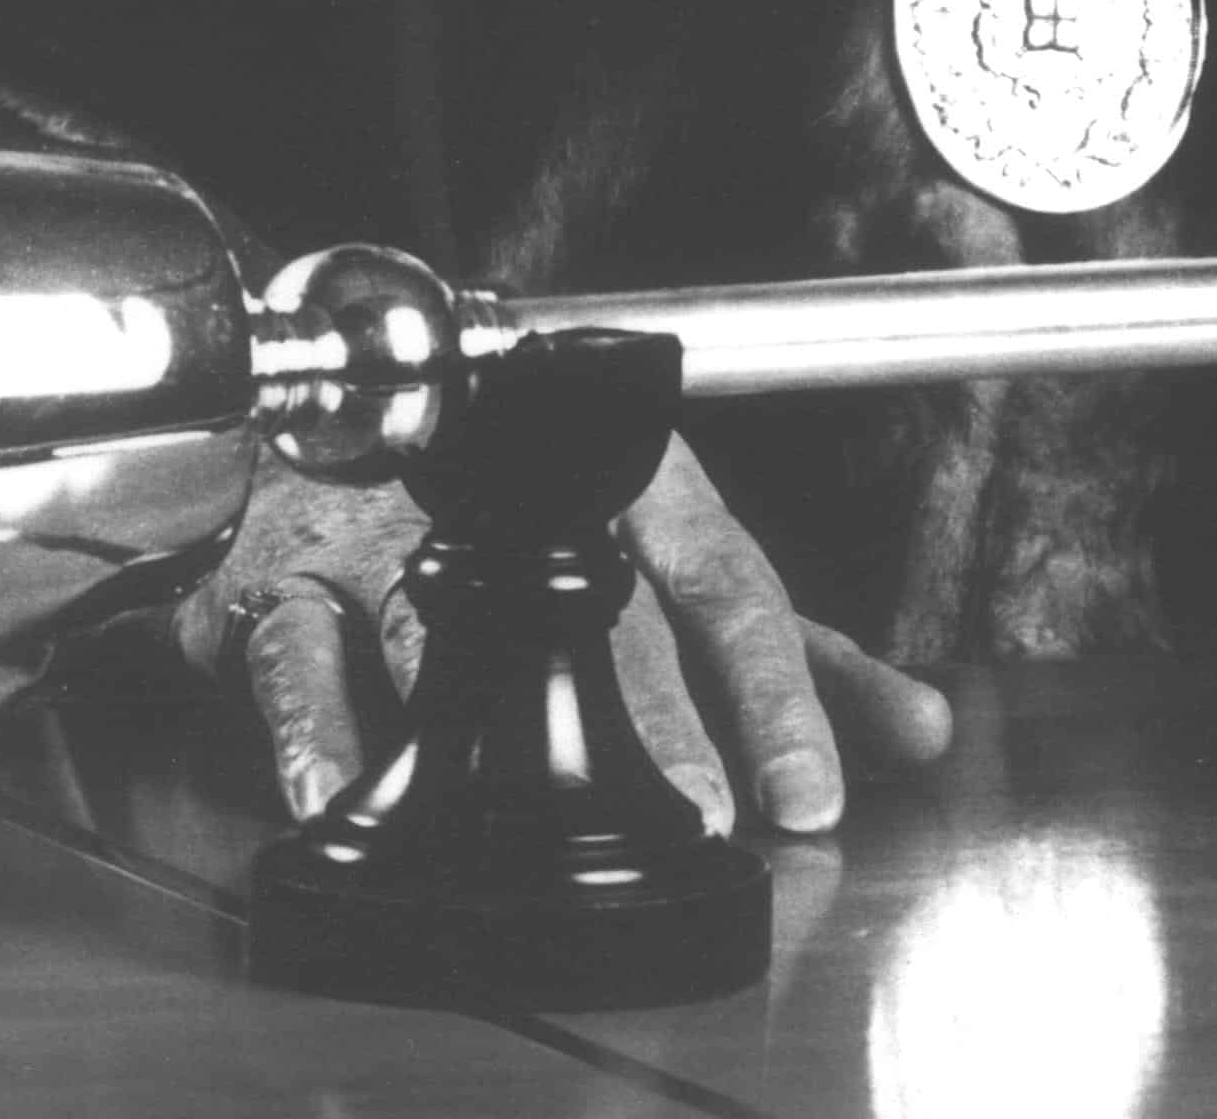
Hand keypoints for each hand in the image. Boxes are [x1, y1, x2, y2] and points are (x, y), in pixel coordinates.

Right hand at [177, 433, 954, 832]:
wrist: (358, 401)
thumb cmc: (538, 492)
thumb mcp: (679, 564)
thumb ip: (795, 651)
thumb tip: (919, 728)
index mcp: (636, 494)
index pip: (725, 588)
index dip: (772, 689)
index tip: (810, 791)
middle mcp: (528, 502)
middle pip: (606, 614)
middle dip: (660, 717)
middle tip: (707, 813)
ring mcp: (405, 531)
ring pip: (453, 622)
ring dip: (495, 719)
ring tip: (537, 816)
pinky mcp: (297, 568)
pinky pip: (305, 647)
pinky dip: (321, 719)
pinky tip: (344, 786)